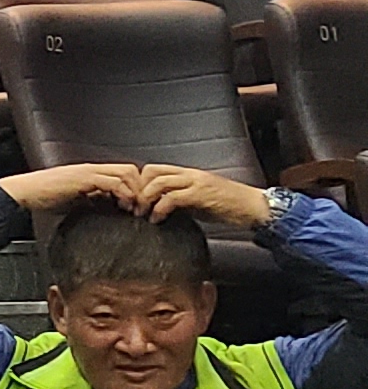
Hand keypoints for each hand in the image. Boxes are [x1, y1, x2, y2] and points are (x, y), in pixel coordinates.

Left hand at [133, 165, 276, 228]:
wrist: (254, 207)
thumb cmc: (229, 205)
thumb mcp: (199, 199)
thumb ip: (180, 199)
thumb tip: (158, 207)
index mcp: (189, 173)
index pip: (155, 168)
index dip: (140, 183)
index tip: (134, 199)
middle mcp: (190, 174)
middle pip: (151, 171)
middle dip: (138, 189)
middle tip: (133, 207)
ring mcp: (196, 183)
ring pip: (159, 182)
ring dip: (145, 199)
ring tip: (142, 214)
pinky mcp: (201, 195)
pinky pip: (172, 198)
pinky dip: (159, 209)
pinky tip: (157, 220)